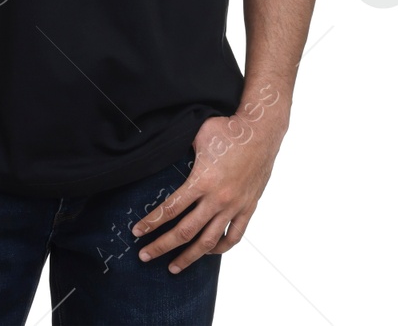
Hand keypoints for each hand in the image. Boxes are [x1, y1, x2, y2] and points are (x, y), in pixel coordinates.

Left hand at [130, 112, 284, 272]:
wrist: (261, 132)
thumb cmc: (226, 129)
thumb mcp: (196, 135)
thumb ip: (178, 150)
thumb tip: (160, 153)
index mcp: (202, 181)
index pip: (170, 209)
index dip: (151, 223)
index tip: (136, 232)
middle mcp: (218, 199)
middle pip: (185, 232)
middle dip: (162, 246)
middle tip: (144, 256)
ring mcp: (234, 206)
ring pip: (209, 241)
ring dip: (189, 256)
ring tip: (173, 267)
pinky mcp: (248, 207)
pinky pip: (234, 235)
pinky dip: (220, 248)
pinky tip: (208, 252)